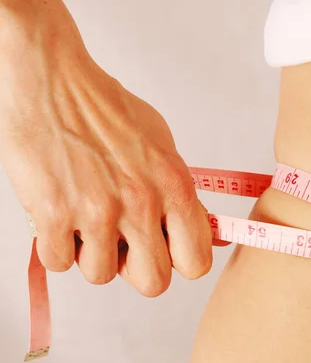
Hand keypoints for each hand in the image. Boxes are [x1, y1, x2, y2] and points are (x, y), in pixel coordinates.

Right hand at [0, 0, 226, 296]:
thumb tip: (205, 228)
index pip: (196, 261)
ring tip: (83, 220)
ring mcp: (96, 212)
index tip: (164, 250)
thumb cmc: (105, 109)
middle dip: (135, 269)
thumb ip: (181, 193)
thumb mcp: (161, 144)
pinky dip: (55, 246)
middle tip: (121, 244)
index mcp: (173, 186)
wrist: (52, 80)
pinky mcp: (53, 215)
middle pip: (154, 283)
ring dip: (90, 254)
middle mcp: (140, 203)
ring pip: (101, 275)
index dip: (179, 261)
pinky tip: (58, 218)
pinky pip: (59, 262)